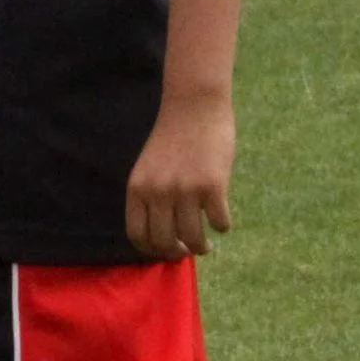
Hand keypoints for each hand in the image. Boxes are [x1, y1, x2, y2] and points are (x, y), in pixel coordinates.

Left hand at [127, 94, 234, 258]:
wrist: (193, 107)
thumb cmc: (173, 139)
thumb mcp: (149, 169)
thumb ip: (152, 196)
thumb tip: (165, 231)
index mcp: (137, 190)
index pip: (138, 235)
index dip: (152, 250)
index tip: (165, 251)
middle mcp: (157, 193)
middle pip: (164, 241)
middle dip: (176, 253)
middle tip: (188, 251)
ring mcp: (185, 190)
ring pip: (192, 236)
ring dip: (201, 247)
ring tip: (206, 246)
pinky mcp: (213, 185)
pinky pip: (219, 221)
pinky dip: (222, 227)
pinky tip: (222, 223)